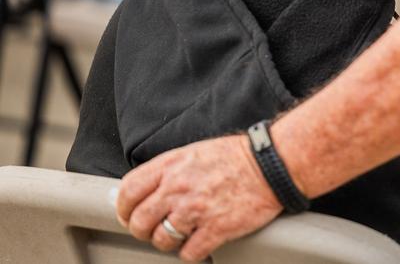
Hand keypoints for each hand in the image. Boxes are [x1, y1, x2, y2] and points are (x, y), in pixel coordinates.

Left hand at [116, 134, 282, 261]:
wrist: (272, 164)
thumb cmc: (239, 156)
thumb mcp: (196, 151)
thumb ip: (169, 169)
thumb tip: (148, 189)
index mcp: (171, 165)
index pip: (128, 190)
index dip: (123, 207)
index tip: (129, 214)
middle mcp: (178, 188)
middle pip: (139, 220)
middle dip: (142, 229)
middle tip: (153, 229)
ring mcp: (195, 210)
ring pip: (161, 240)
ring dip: (167, 241)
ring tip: (180, 235)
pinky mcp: (215, 229)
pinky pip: (188, 252)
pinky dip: (192, 251)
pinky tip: (199, 242)